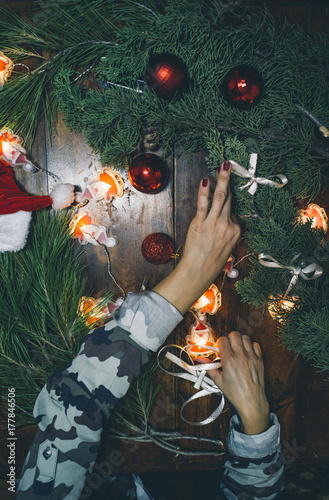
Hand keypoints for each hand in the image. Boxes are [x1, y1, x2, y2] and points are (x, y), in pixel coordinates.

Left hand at [152, 161, 239, 313]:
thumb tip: (224, 222)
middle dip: (228, 182)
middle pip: (229, 199)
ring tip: (224, 165)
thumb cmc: (211, 263)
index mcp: (236, 231)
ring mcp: (214, 223)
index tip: (228, 187)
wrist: (198, 272)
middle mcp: (227, 225)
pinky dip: (204, 192)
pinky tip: (205, 180)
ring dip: (223, 179)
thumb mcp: (226, 248)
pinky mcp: (200, 224)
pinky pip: (203, 204)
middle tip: (228, 166)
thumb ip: (226, 234)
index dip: (229, 200)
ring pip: (221, 197)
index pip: (233, 211)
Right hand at [209, 331, 269, 434]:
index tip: (220, 349)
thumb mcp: (218, 381)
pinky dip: (250, 346)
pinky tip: (246, 353)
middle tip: (228, 348)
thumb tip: (198, 360)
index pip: (222, 340)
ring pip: (245, 337)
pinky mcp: (260, 359)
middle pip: (234, 334)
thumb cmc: (235, 393)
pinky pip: (255, 344)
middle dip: (229, 339)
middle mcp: (241, 356)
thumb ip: (208, 367)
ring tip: (237, 350)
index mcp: (229, 360)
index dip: (219, 343)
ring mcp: (251, 357)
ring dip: (239, 341)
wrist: (251, 402)